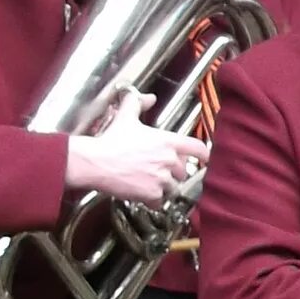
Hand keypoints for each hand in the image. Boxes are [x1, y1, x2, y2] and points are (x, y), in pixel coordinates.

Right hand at [65, 89, 207, 204]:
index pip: (198, 149)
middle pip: (184, 171)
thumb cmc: (110, 141)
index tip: (203, 159)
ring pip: (173, 188)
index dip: (203, 155)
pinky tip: (142, 193)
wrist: (95, 162)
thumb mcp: (126, 117)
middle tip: (158, 171)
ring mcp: (162, 178)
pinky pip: (160, 201)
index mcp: (168, 142)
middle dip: (173, 173)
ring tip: (147, 181)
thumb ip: (138, 103)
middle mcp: (169, 160)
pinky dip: (152, 200)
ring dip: (163, 187)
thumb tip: (148, 97)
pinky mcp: (152, 194)